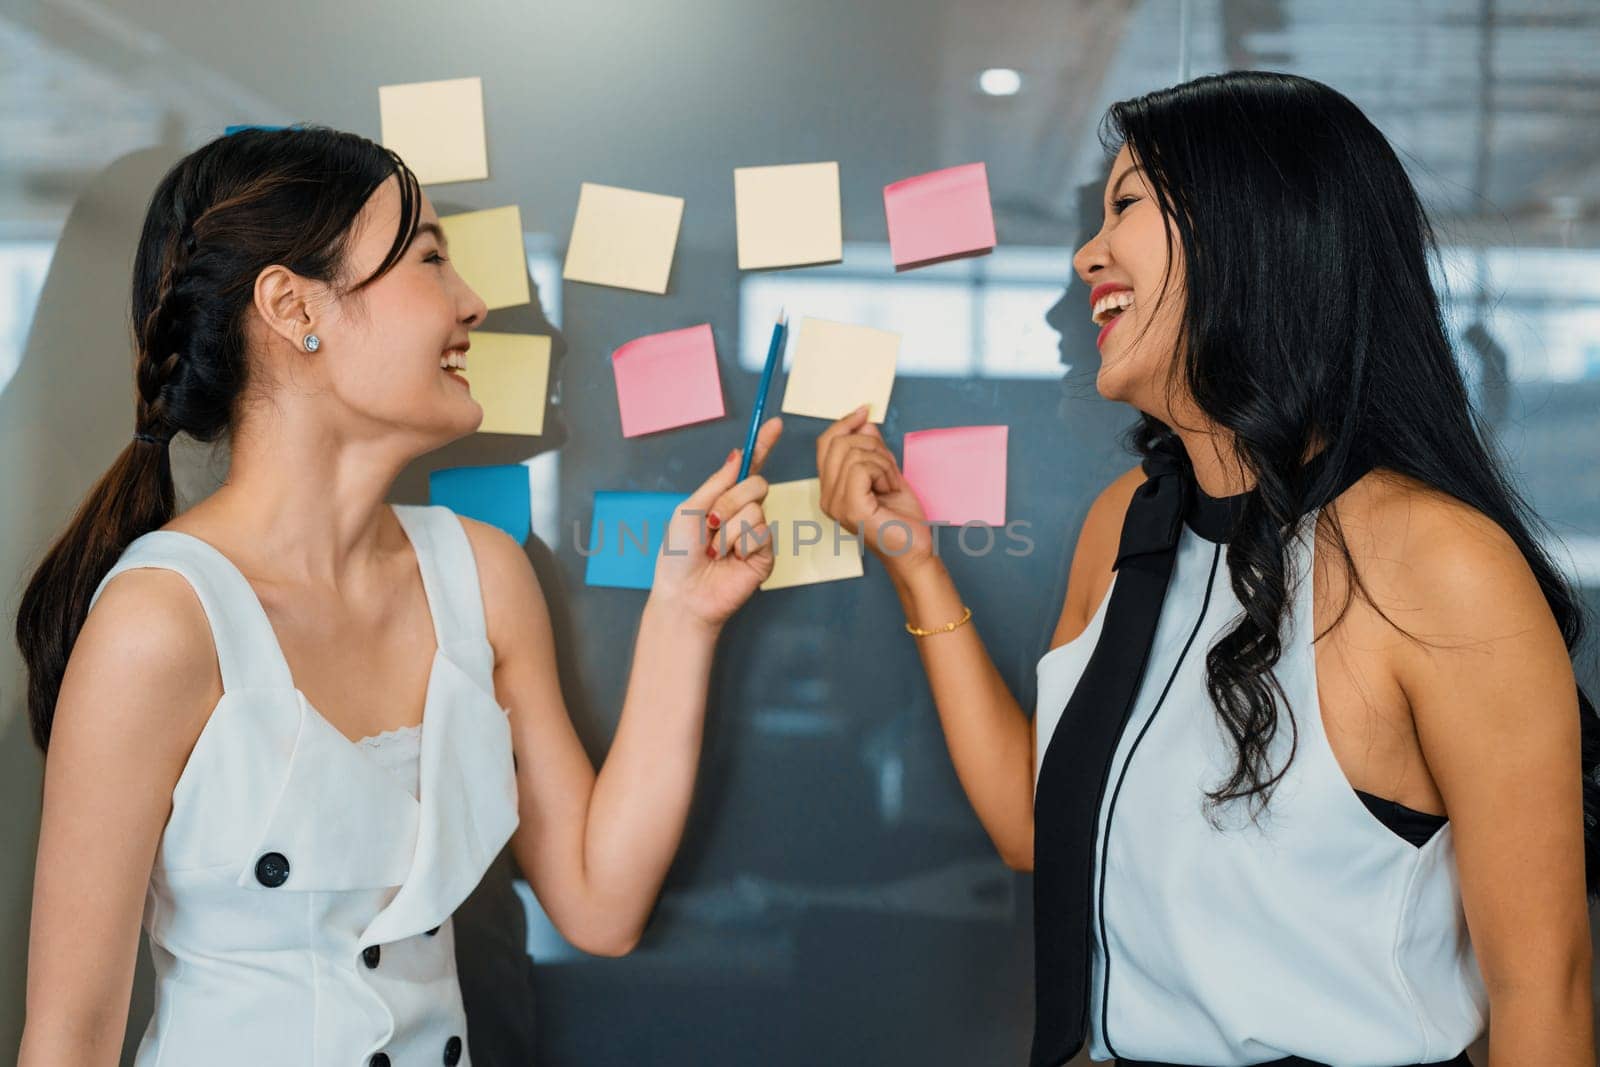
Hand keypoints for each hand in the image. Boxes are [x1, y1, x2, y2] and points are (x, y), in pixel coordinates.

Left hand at [650, 417, 783, 629]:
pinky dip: (739, 544)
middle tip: (711, 524)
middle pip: (757, 483)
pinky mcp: (765, 554)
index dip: (763, 445)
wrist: (684, 593)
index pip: (750, 467)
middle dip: (730, 501)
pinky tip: (730, 560)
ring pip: (756, 509)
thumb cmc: (678, 555)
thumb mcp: (689, 508)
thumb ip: (717, 482)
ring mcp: (756, 533)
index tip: (775, 424)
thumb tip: (738, 455)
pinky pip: (761, 533)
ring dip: (729, 529)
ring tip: (715, 550)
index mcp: (724, 498)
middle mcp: (744, 513)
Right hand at [815, 404, 933, 579]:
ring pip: (853, 453)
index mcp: (831, 489)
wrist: (914, 551)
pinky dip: (883, 471)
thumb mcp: (887, 473)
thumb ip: (873, 449)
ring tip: (890, 484)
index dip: (844, 423)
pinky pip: (862, 467)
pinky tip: (889, 488)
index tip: (864, 411)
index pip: (825, 444)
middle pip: (839, 443)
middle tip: (888, 469)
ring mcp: (837, 504)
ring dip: (881, 462)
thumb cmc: (902, 520)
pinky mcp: (852, 508)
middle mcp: (827, 498)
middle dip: (872, 446)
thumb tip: (864, 421)